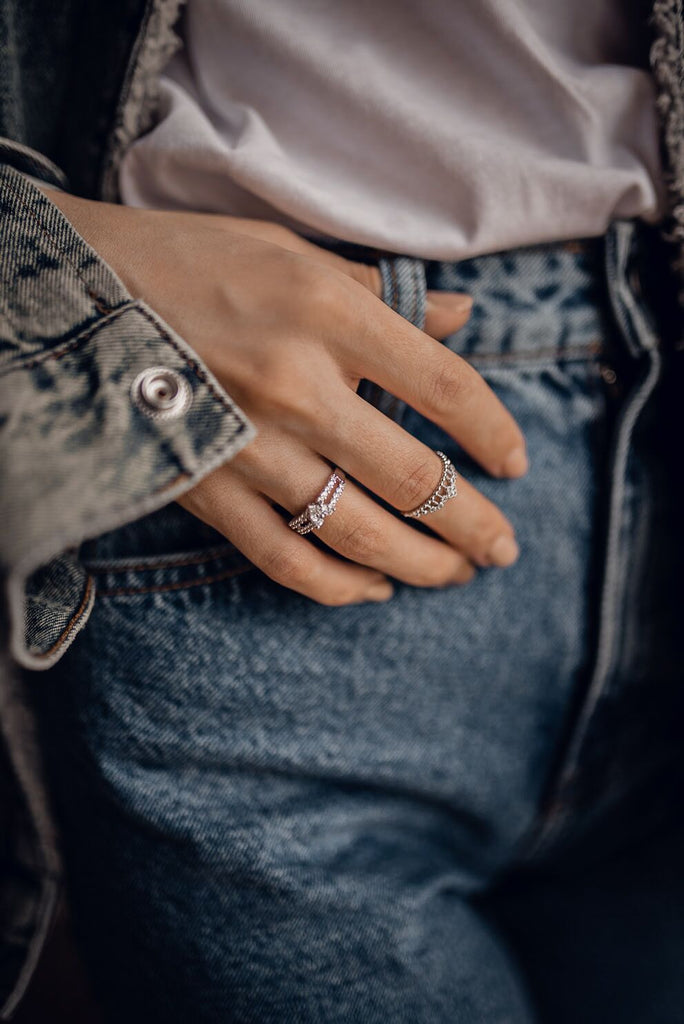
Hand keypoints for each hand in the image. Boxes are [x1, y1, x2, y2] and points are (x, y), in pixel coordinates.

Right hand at [48, 193, 527, 604]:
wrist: (78, 296)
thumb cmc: (191, 262)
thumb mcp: (292, 252)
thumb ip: (383, 293)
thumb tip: (463, 318)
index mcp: (327, 311)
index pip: (445, 385)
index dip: (494, 432)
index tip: (516, 463)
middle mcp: (297, 385)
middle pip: (415, 478)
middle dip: (474, 525)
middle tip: (504, 549)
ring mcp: (249, 447)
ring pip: (358, 531)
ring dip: (421, 565)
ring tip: (455, 575)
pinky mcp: (206, 490)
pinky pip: (283, 558)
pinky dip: (337, 585)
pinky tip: (372, 590)